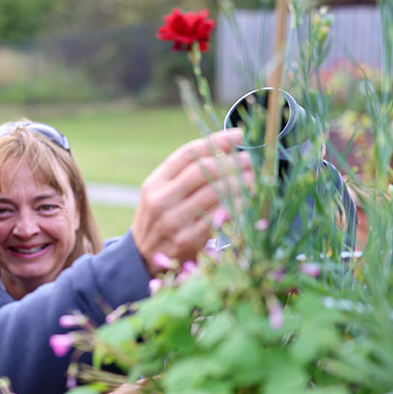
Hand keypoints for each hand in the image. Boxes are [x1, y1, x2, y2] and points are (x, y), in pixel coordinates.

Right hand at [131, 128, 251, 274]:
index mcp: (154, 183)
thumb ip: (184, 175)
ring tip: (252, 176)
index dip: (216, 141)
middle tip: (249, 158)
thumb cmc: (159, 220)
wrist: (140, 259)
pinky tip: (246, 198)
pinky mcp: (188, 240)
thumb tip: (224, 151)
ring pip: (215, 191)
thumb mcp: (161, 194)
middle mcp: (162, 200)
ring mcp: (174, 221)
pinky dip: (236, 204)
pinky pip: (219, 216)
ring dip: (240, 181)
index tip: (238, 135)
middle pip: (204, 170)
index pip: (188, 153)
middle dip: (232, 161)